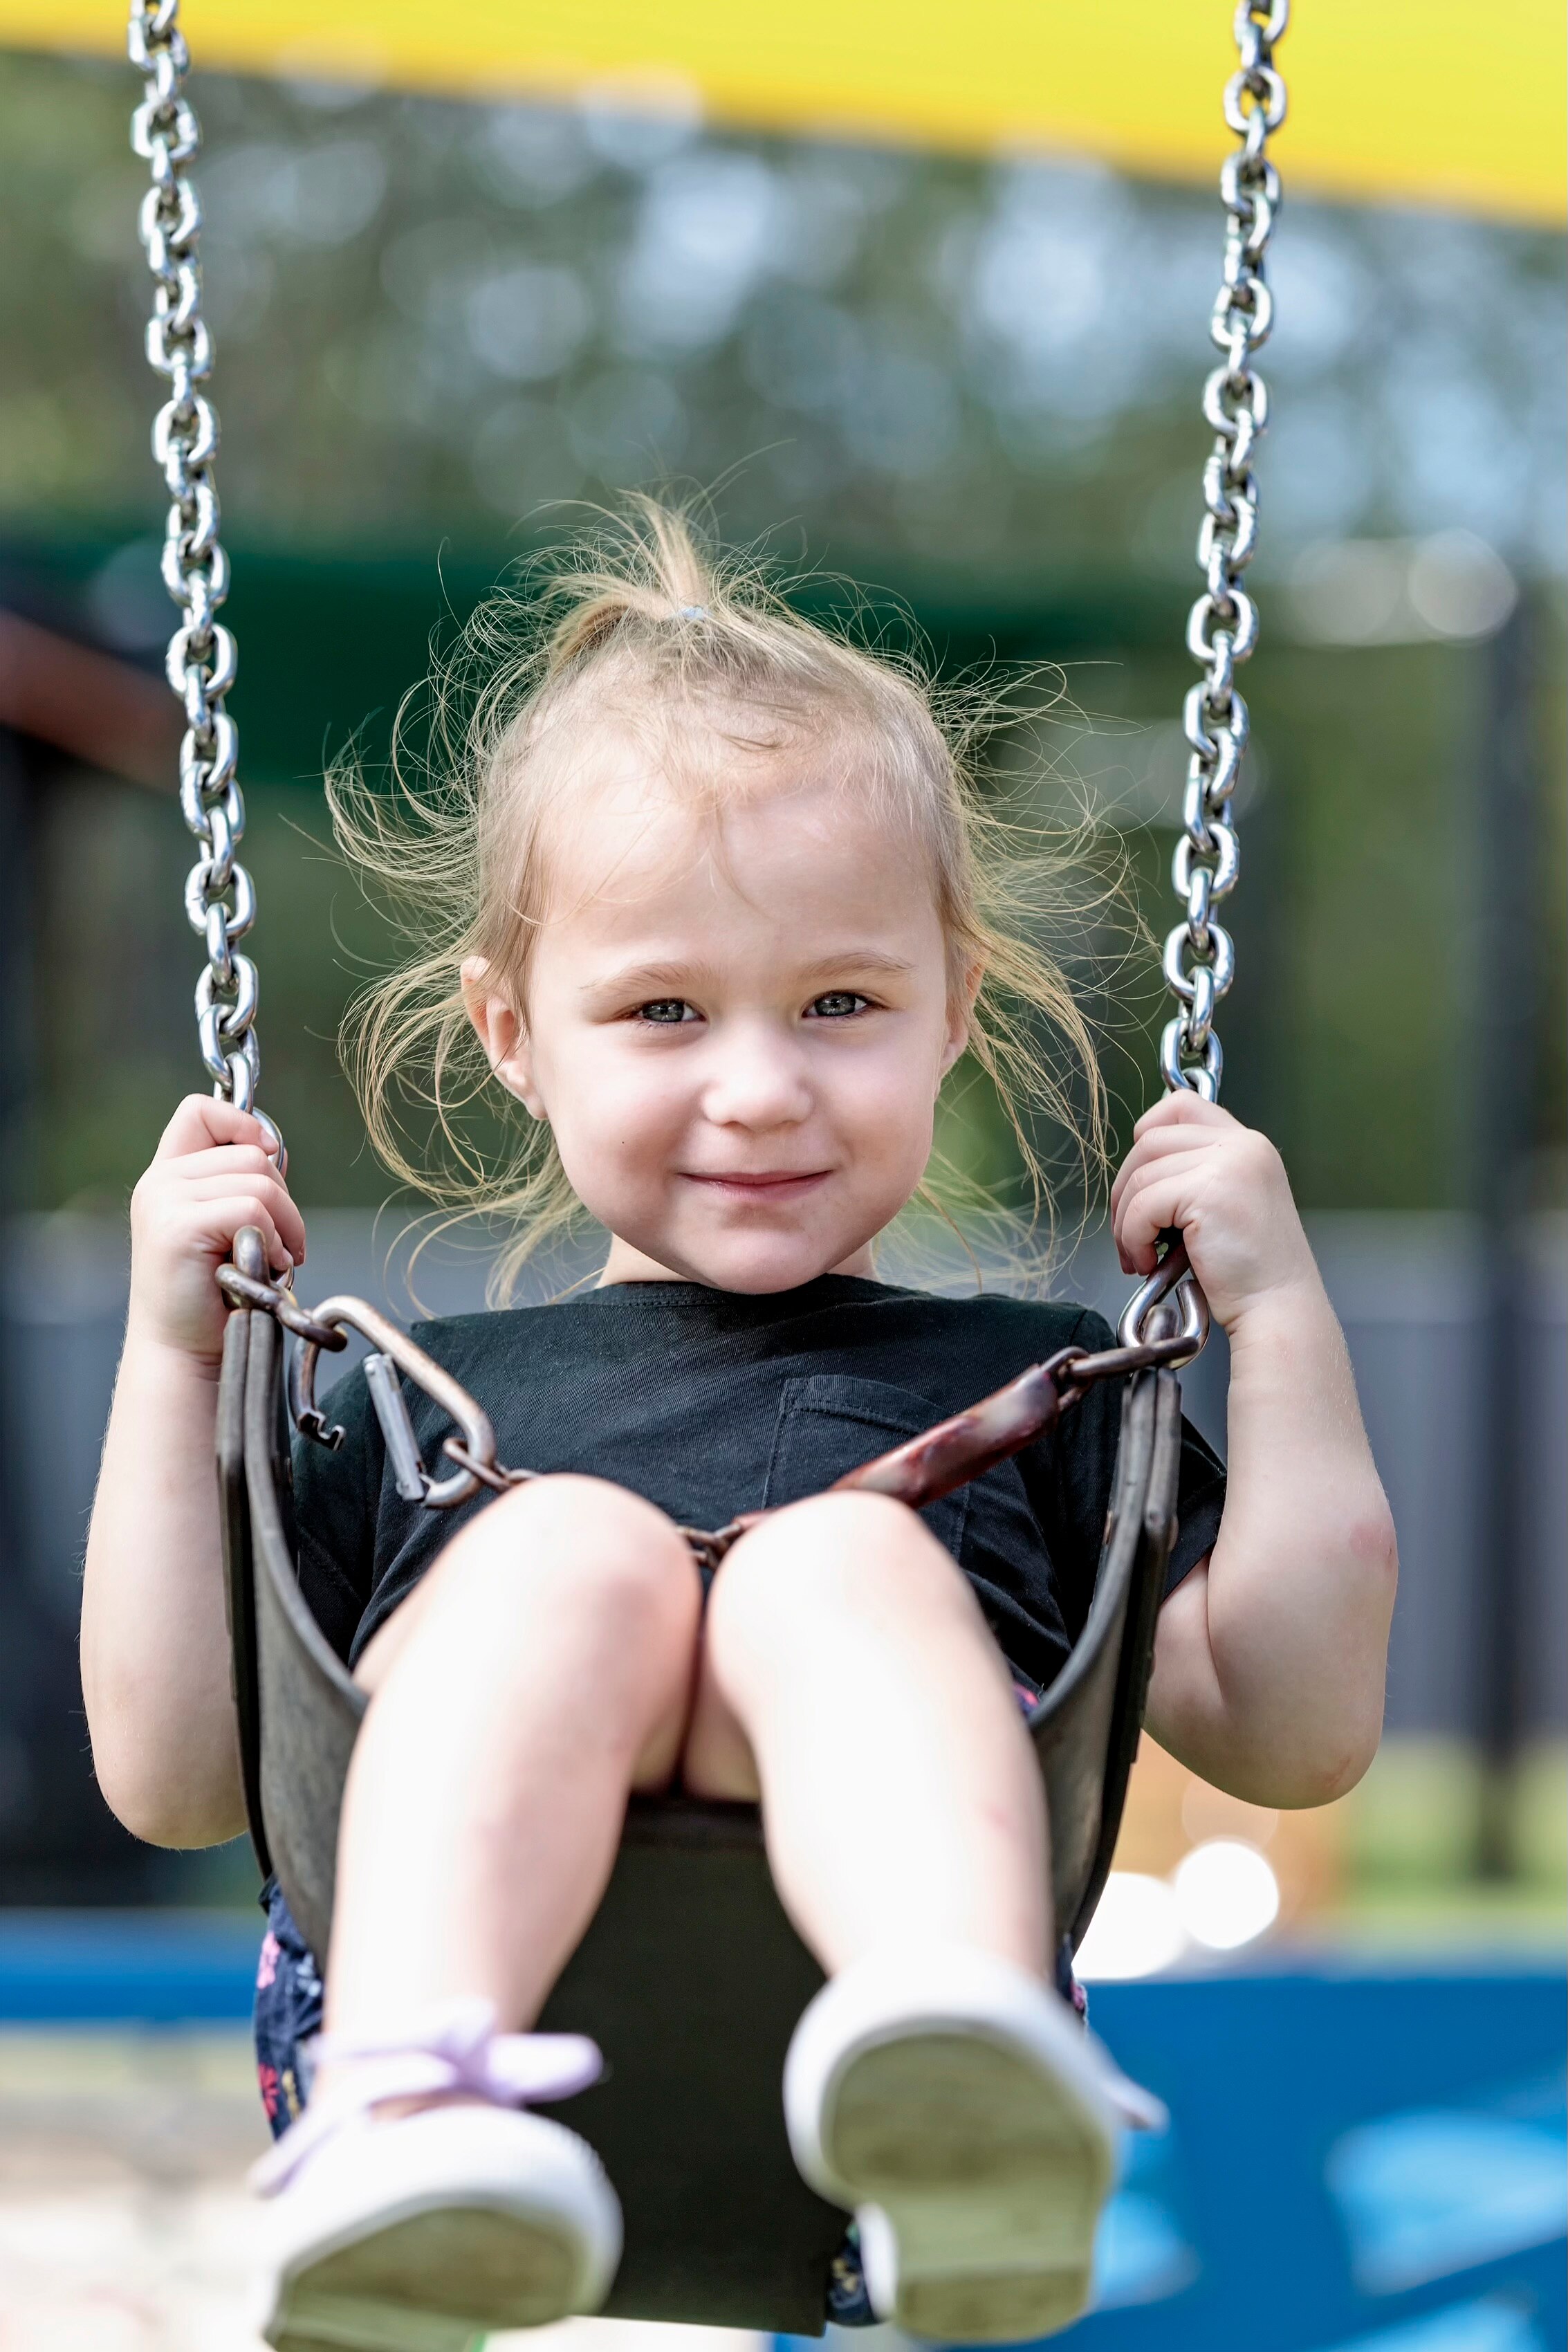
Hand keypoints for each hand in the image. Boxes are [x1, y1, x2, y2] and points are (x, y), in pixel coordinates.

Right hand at [127, 1095, 306, 1363]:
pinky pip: (252, 1210)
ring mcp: (165, 1201)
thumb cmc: (213, 1296)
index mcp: (168, 1175)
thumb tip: (275, 1149)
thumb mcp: (226, 1226)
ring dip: (285, 1224)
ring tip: (274, 1259)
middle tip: (281, 1244)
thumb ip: (239, 1184)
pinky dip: (272, 1241)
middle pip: (251, 1152)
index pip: (199, 1110)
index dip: (243, 1122)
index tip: (270, 1156)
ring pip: (260, 1181)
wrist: (185, 1351)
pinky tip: (262, 1268)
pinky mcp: (178, 1227)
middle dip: (283, 1198)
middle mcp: (160, 1182)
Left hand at [1109, 1093, 1317, 1333]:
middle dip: (1127, 1190)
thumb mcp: (1229, 1204)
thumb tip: (1140, 1172)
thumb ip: (1198, 1174)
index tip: (1140, 1180)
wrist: (1278, 1308)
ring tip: (1139, 1256)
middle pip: (1150, 1140)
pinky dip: (1133, 1237)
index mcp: (1249, 1145)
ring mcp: (1228, 1164)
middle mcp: (1243, 1145)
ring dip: (1126, 1222)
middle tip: (1129, 1233)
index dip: (1148, 1134)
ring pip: (1141, 1175)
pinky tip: (1149, 1263)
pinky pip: (1143, 1205)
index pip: (1181, 1105)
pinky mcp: (1209, 1191)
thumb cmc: (1251, 1272)